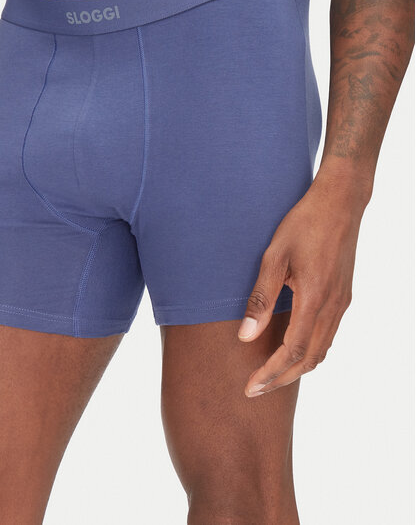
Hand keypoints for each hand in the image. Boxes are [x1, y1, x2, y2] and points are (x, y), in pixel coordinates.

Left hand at [237, 169, 368, 396]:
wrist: (340, 202)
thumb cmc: (303, 223)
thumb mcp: (274, 256)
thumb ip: (260, 298)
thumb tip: (246, 336)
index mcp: (315, 298)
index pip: (293, 351)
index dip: (271, 374)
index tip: (250, 387)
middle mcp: (333, 306)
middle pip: (310, 359)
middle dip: (282, 378)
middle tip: (256, 389)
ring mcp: (342, 302)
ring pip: (323, 350)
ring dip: (297, 367)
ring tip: (271, 374)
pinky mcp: (344, 296)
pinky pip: (329, 335)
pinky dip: (310, 351)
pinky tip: (293, 348)